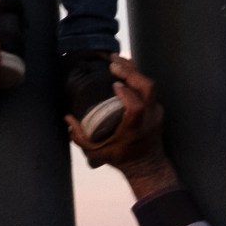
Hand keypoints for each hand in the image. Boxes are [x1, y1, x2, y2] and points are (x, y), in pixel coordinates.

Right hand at [65, 55, 178, 198]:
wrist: (148, 166)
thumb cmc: (121, 158)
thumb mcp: (97, 152)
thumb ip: (80, 138)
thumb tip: (67, 118)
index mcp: (135, 128)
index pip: (136, 106)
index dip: (127, 92)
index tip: (114, 83)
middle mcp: (149, 117)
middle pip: (147, 88)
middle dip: (131, 72)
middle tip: (113, 61)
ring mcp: (156, 112)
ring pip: (150, 85)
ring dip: (134, 70)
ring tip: (117, 59)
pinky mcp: (158, 108)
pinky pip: (149, 88)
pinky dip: (137, 77)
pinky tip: (125, 69)